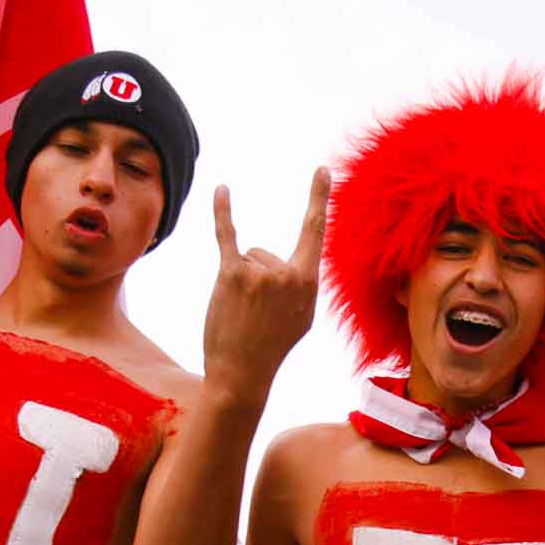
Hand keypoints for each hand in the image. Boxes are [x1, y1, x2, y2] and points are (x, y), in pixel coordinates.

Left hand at [201, 168, 329, 401]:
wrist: (242, 374)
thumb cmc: (271, 346)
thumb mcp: (301, 318)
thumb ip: (300, 286)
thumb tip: (289, 266)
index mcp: (309, 283)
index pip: (315, 232)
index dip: (319, 199)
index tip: (323, 170)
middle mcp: (287, 274)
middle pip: (265, 254)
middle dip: (255, 280)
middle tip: (254, 315)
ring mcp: (259, 273)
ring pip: (246, 258)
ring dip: (239, 283)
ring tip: (240, 313)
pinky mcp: (231, 274)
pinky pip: (227, 234)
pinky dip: (223, 211)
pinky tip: (222, 189)